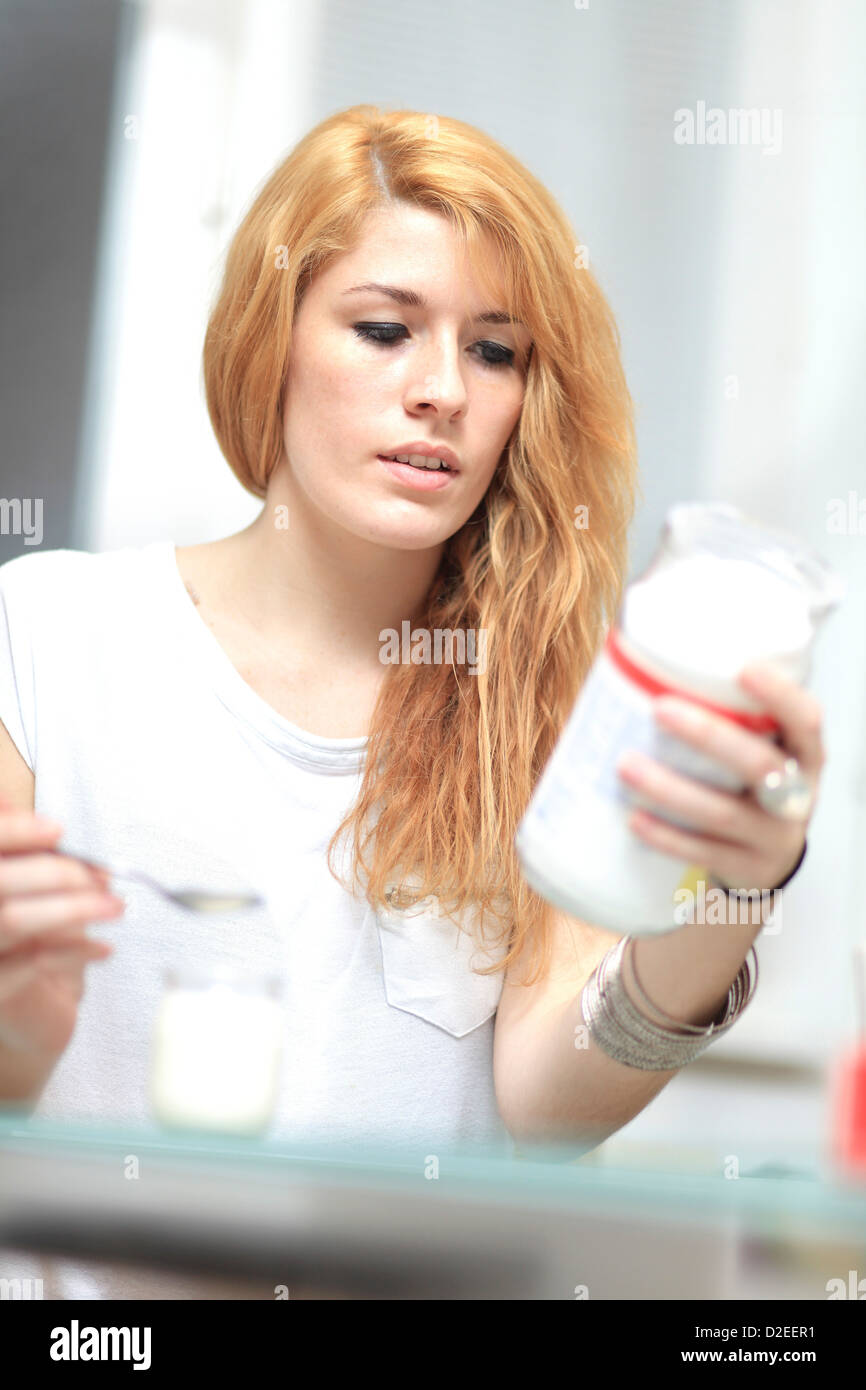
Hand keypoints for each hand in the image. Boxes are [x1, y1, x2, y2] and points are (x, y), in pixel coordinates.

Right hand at [0, 798, 124, 1058]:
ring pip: (14, 920)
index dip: (14, 831)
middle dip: (58, 872)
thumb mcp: (24, 890)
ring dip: (73, 908)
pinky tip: (105, 948)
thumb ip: (14, 849)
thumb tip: (5, 799)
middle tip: (104, 875)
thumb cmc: (25, 945)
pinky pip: (32, 962)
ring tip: (115, 907)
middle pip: (0, 882)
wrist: (30, 1018)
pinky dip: (75, 950)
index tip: (57, 829)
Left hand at [615, 662, 823, 895]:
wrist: (767, 859)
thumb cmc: (751, 787)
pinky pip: (703, 852)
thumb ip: (730, 715)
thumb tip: (643, 659)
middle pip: (761, 765)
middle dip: (709, 736)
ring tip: (626, 765)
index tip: (743, 669)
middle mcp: (796, 796)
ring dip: (670, 789)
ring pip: (722, 814)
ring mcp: (773, 837)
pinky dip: (666, 835)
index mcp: (804, 755)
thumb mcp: (760, 749)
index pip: (806, 721)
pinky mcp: (746, 868)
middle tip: (660, 709)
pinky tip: (634, 819)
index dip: (780, 696)